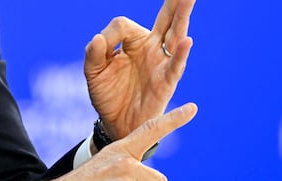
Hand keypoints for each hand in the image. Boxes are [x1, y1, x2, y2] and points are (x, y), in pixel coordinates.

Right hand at [57, 103, 197, 179]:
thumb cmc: (89, 179)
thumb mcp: (108, 165)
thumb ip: (130, 163)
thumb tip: (159, 176)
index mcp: (123, 149)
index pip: (152, 130)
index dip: (174, 119)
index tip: (193, 107)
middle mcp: (127, 161)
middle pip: (159, 177)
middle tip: (120, 180)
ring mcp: (128, 174)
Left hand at [84, 0, 195, 139]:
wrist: (115, 123)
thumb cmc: (107, 93)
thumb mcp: (93, 71)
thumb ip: (93, 53)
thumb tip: (98, 38)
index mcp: (134, 41)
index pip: (124, 24)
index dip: (109, 34)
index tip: (101, 48)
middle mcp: (152, 48)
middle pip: (166, 17)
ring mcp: (161, 64)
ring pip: (175, 36)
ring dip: (182, 17)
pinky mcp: (166, 83)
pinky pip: (174, 66)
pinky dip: (180, 54)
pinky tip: (186, 40)